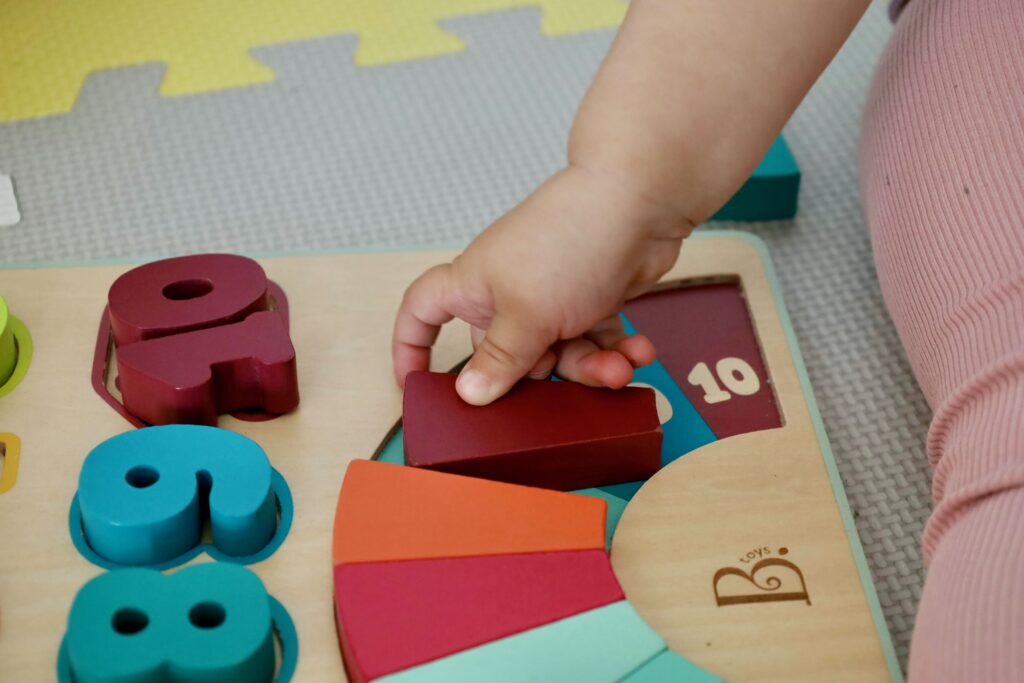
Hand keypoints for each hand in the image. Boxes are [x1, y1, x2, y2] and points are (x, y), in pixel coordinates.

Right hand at [392, 164, 692, 404]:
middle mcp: (505, 293)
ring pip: (558, 353)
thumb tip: (468, 394)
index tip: (417, 385)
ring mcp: (550, 296)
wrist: (640, 200)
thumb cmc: (569, 242)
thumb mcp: (527, 315)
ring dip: (590, 366)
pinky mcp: (591, 298)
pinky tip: (637, 351)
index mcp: (472, 287)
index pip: (422, 313)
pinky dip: (616, 348)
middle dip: (540, 374)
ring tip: (617, 368)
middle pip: (504, 355)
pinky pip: (595, 339)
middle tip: (566, 379)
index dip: (411, 347)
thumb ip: (499, 359)